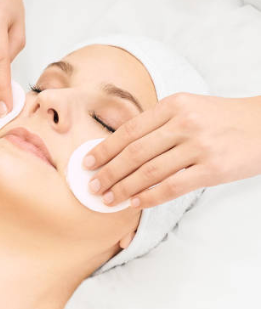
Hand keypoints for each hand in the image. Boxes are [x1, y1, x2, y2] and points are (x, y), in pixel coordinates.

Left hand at [82, 92, 260, 207]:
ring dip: (123, 188)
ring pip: (149, 172)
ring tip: (108, 199)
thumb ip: (158, 124)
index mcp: (173, 105)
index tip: (88, 163)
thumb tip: (120, 149)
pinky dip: (149, 198)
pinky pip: (172, 187)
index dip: (104, 149)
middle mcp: (184, 123)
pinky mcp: (212, 169)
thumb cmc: (220, 120)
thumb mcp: (188, 109)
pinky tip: (135, 203)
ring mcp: (199, 146)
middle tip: (93, 186)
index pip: (129, 130)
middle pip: (134, 153)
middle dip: (108, 172)